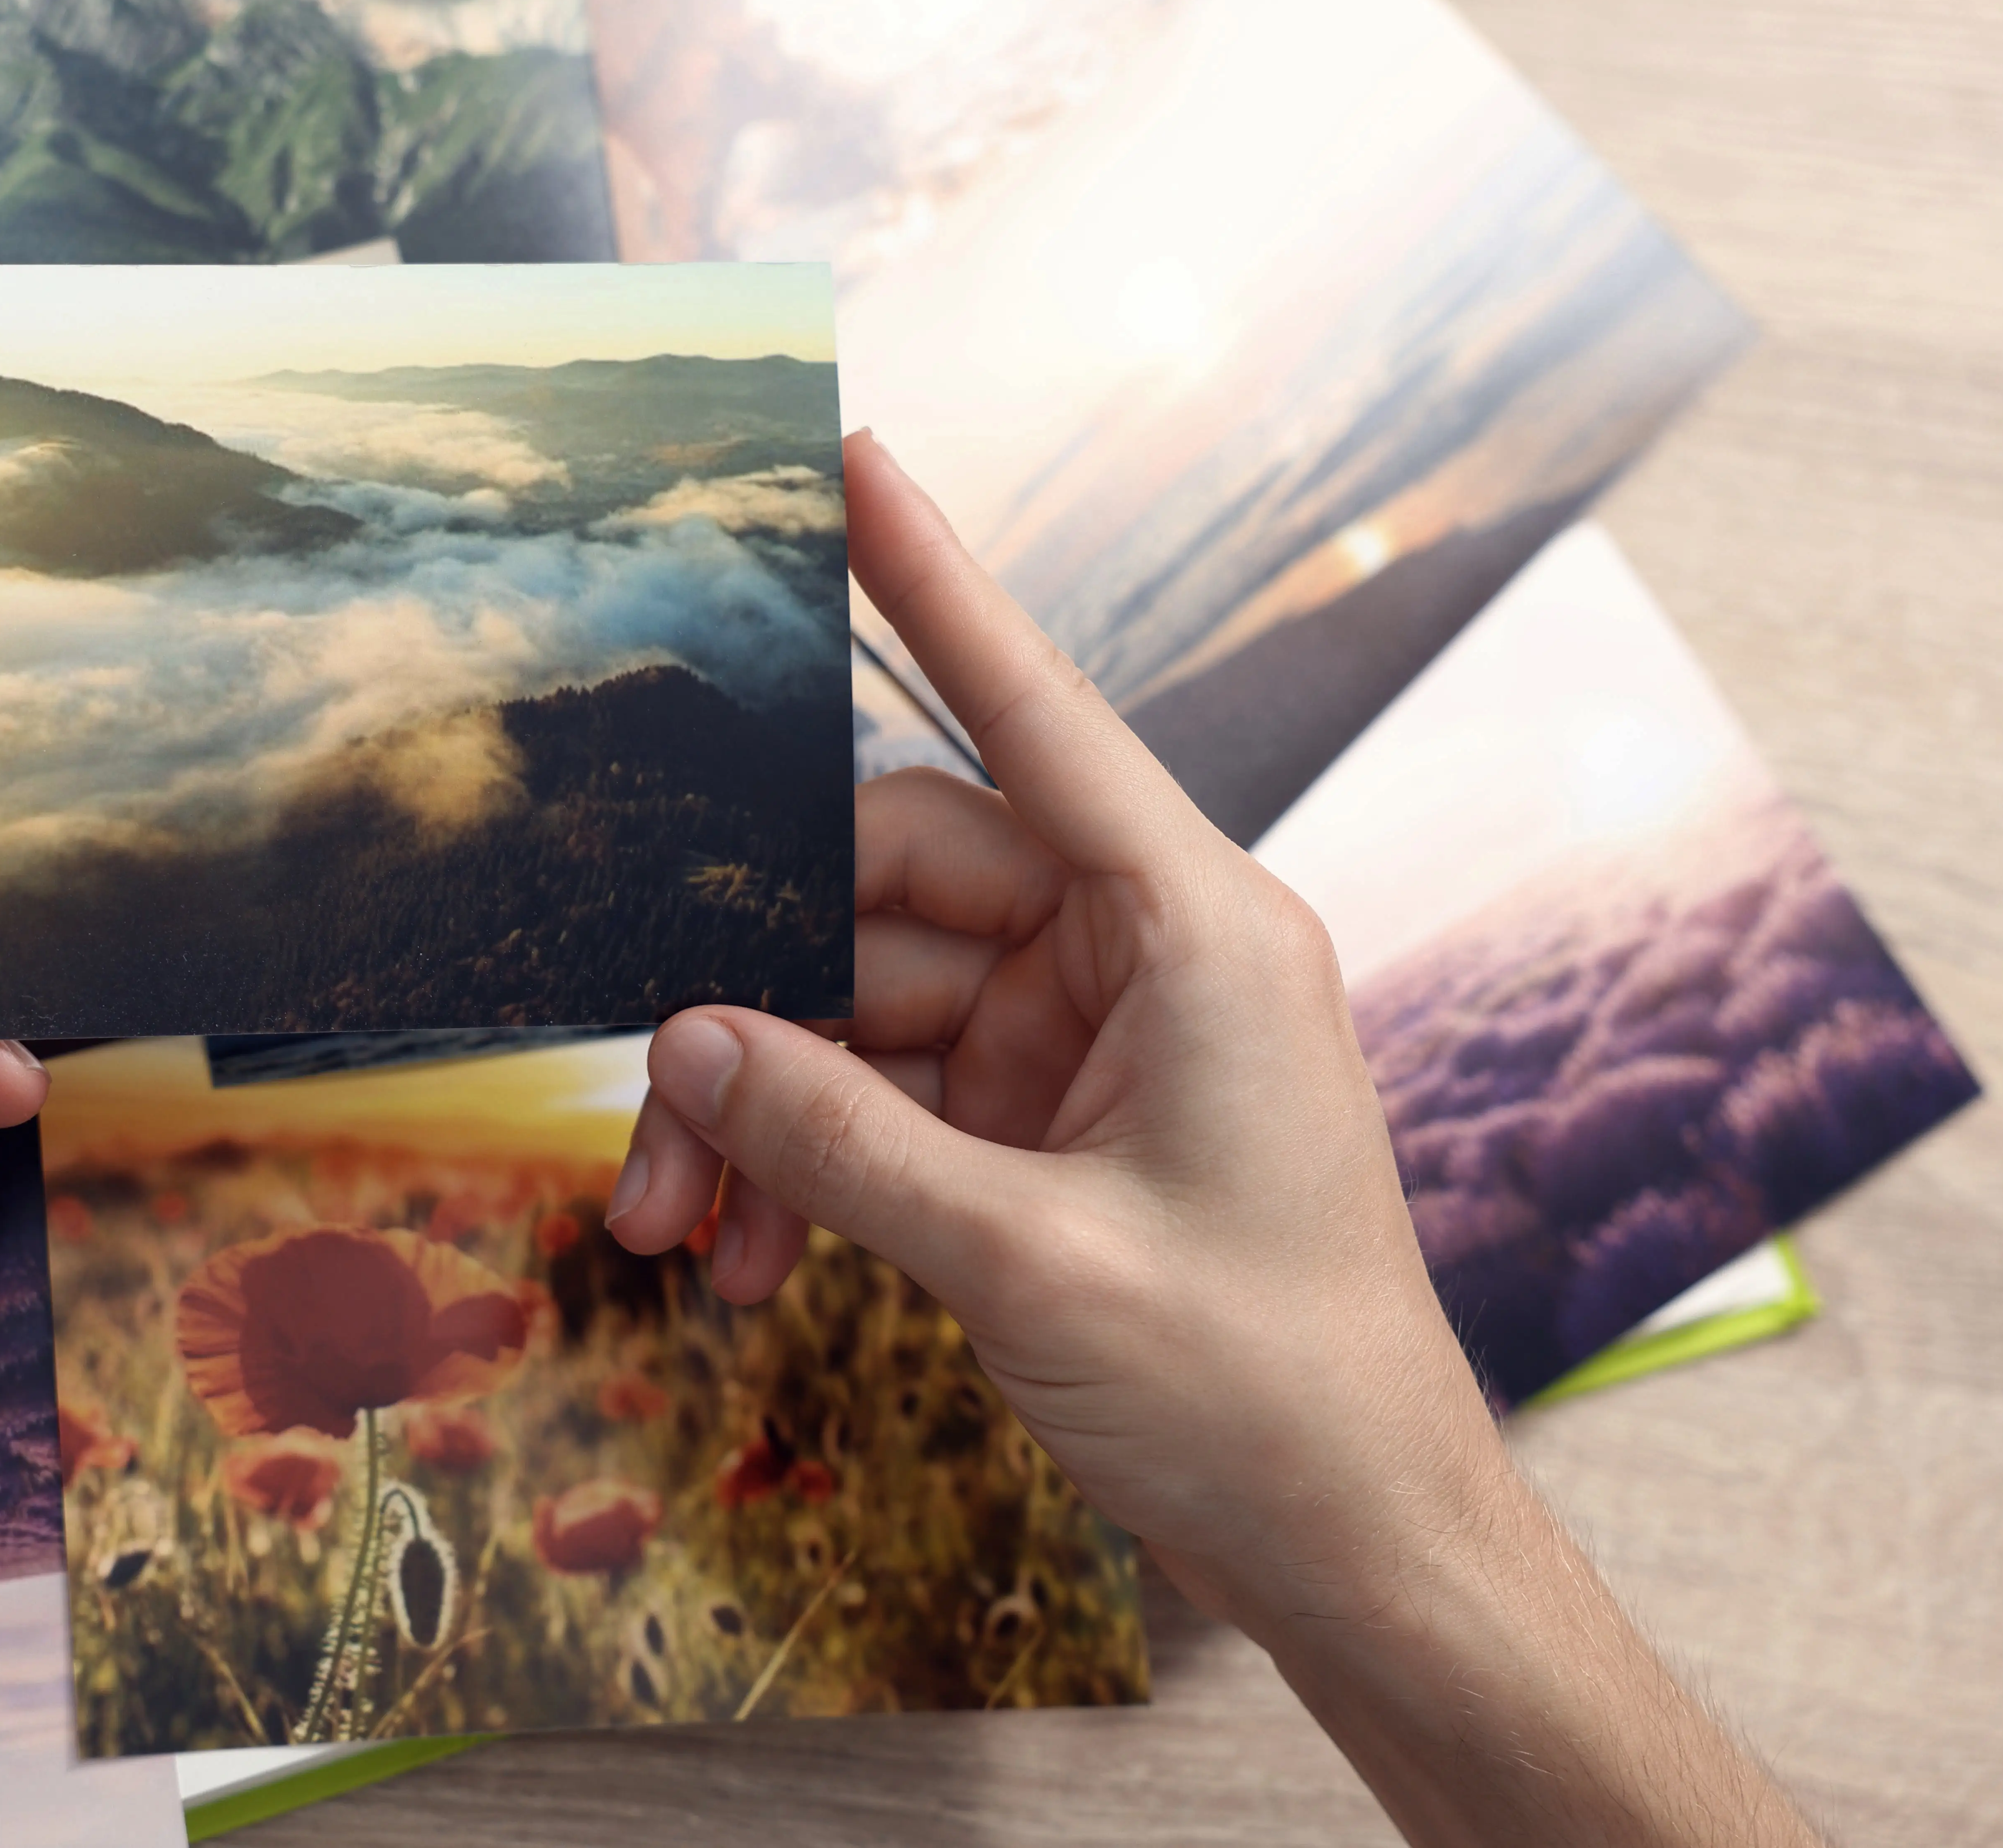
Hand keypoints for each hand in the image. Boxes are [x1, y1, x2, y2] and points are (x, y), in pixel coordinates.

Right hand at [606, 433, 1818, 1847]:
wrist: (1357, 1547)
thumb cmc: (1260, 1392)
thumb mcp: (1026, 1260)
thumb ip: (840, 1140)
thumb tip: (682, 1044)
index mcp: (1190, 929)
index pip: (1032, 711)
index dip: (936, 581)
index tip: (861, 456)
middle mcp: (1137, 953)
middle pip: (889, 894)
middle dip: (752, 1006)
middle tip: (645, 1135)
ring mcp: (1089, 1038)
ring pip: (865, 1011)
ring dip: (761, 1114)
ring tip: (677, 1235)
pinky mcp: (1050, 1122)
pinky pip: (890, 1099)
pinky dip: (812, 1168)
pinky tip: (745, 1258)